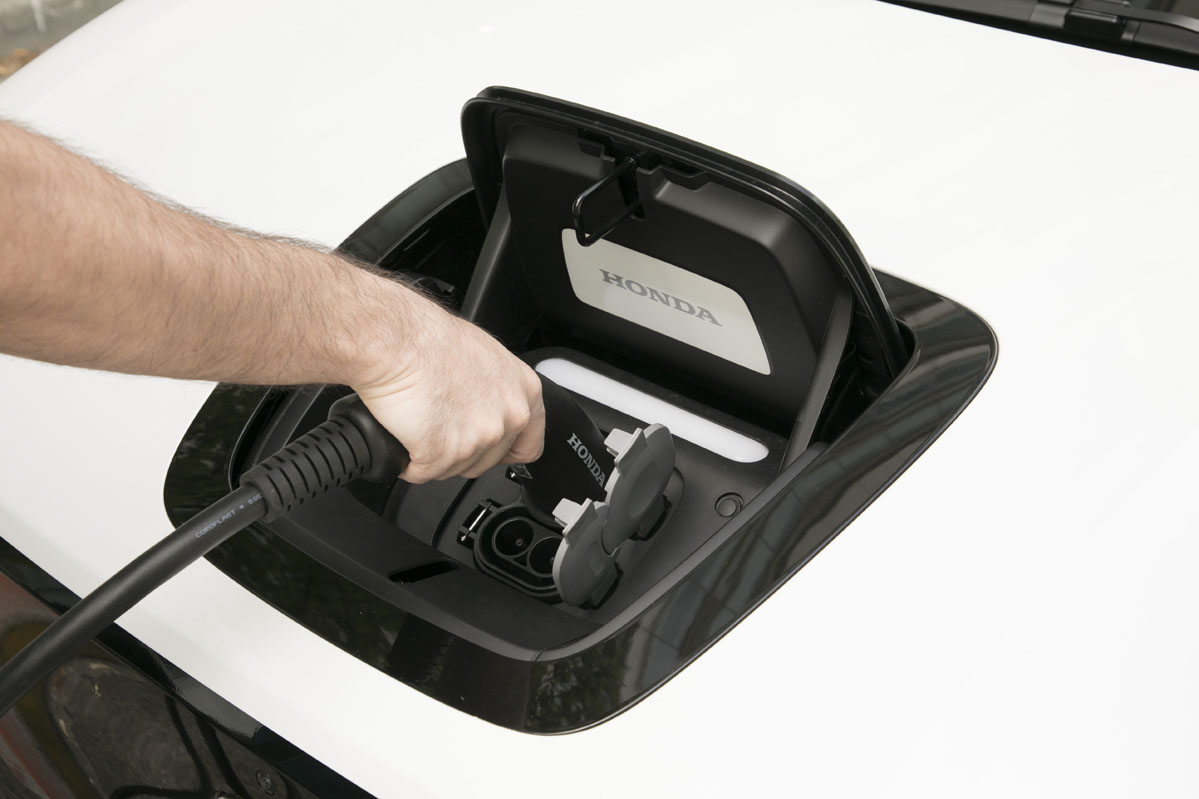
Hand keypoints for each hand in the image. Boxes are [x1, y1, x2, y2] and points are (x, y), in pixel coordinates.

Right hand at [352, 299, 544, 483]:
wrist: (395, 341)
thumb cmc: (428, 340)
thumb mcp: (484, 357)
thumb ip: (496, 390)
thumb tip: (485, 407)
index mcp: (524, 391)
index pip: (529, 444)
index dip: (505, 451)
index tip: (493, 452)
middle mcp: (508, 417)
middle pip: (487, 461)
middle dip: (460, 451)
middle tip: (438, 423)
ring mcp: (478, 439)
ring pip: (454, 469)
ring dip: (432, 455)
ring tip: (418, 421)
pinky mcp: (443, 455)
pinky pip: (422, 472)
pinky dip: (408, 462)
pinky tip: (403, 434)